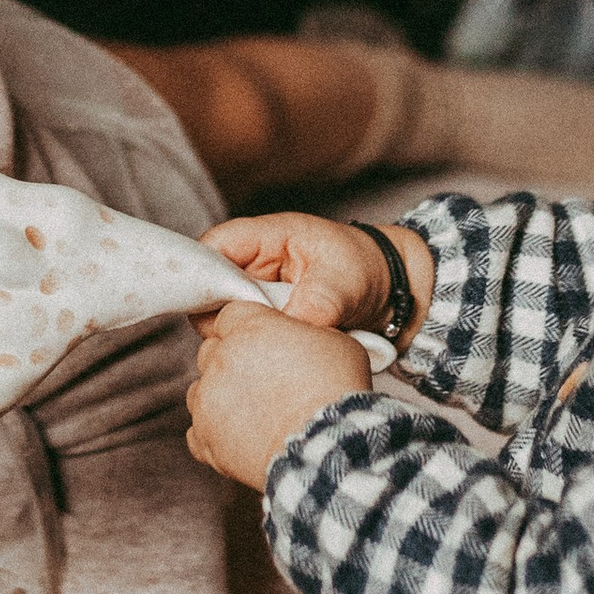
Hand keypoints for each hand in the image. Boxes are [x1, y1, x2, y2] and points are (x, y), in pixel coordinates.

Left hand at [186, 301, 370, 487]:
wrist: (328, 446)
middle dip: (231, 362)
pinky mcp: (205, 435)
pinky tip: (241, 438)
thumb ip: (302, 330)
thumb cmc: (337, 390)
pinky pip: (198, 430)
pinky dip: (215, 434)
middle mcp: (221, 358)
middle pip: (211, 351)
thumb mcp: (334, 341)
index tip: (258, 344)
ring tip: (252, 413)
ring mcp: (208, 398)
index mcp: (249, 328)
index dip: (243, 329)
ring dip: (219, 397)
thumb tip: (297, 335)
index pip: (228, 316)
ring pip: (200, 389)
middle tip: (261, 380)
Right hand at [203, 210, 427, 335]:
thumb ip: (316, 303)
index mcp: (268, 237)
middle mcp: (254, 262)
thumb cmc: (367, 270)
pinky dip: (252, 345)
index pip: (213, 246)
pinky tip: (272, 357)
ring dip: (239, 333)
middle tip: (250, 337)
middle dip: (221, 314)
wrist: (391, 293)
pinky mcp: (264, 317)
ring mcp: (256, 291)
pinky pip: (242, 331)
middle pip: (208, 286)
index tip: (215, 311)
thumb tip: (289, 329)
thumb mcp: (346, 282)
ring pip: (222, 314)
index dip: (202, 275)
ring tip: (269, 348)